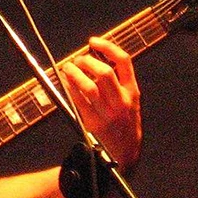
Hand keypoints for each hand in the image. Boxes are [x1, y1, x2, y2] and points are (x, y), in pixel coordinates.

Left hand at [60, 36, 142, 168]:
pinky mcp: (94, 123)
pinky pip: (78, 100)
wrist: (124, 156)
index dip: (107, 47)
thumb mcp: (130, 102)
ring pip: (89, 86)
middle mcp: (122, 102)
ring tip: (67, 68)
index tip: (92, 41)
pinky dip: (69, 86)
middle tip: (78, 60)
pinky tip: (65, 81)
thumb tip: (93, 58)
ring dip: (74, 73)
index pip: (124, 62)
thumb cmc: (124, 124)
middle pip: (104, 72)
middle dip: (86, 61)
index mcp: (132, 92)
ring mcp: (108, 113)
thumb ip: (117, 83)